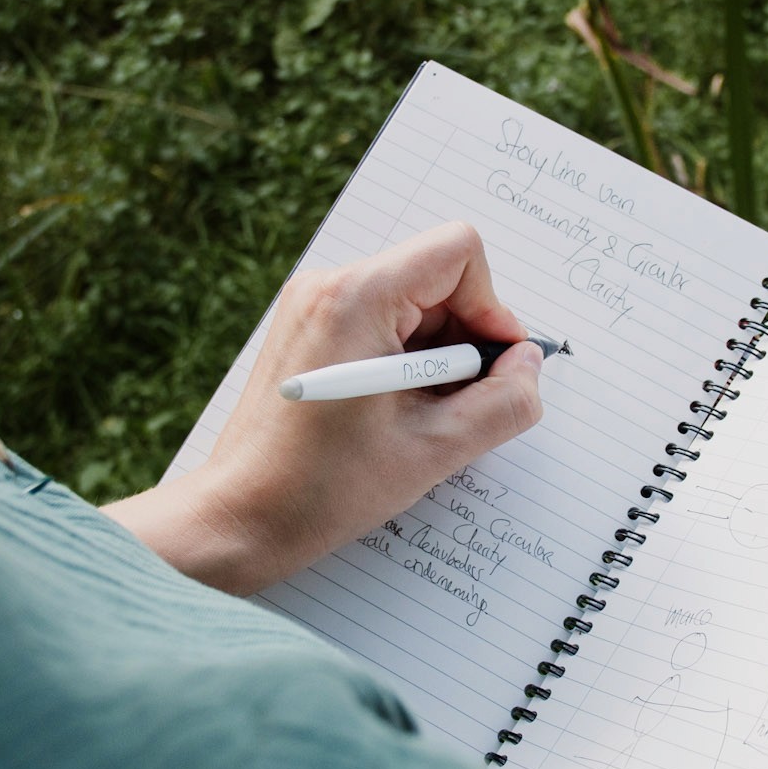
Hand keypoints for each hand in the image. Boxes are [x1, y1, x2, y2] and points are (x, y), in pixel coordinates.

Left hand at [103, 222, 544, 593]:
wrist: (240, 517)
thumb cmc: (321, 488)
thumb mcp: (436, 449)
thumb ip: (503, 402)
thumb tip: (527, 366)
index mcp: (357, 298)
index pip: (458, 252)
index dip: (491, 307)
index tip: (490, 366)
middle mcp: (330, 285)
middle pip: (437, 277)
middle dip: (462, 339)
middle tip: (453, 406)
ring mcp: (314, 305)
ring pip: (413, 304)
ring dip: (435, 357)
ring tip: (416, 419)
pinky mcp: (308, 329)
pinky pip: (382, 323)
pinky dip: (406, 362)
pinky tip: (393, 414)